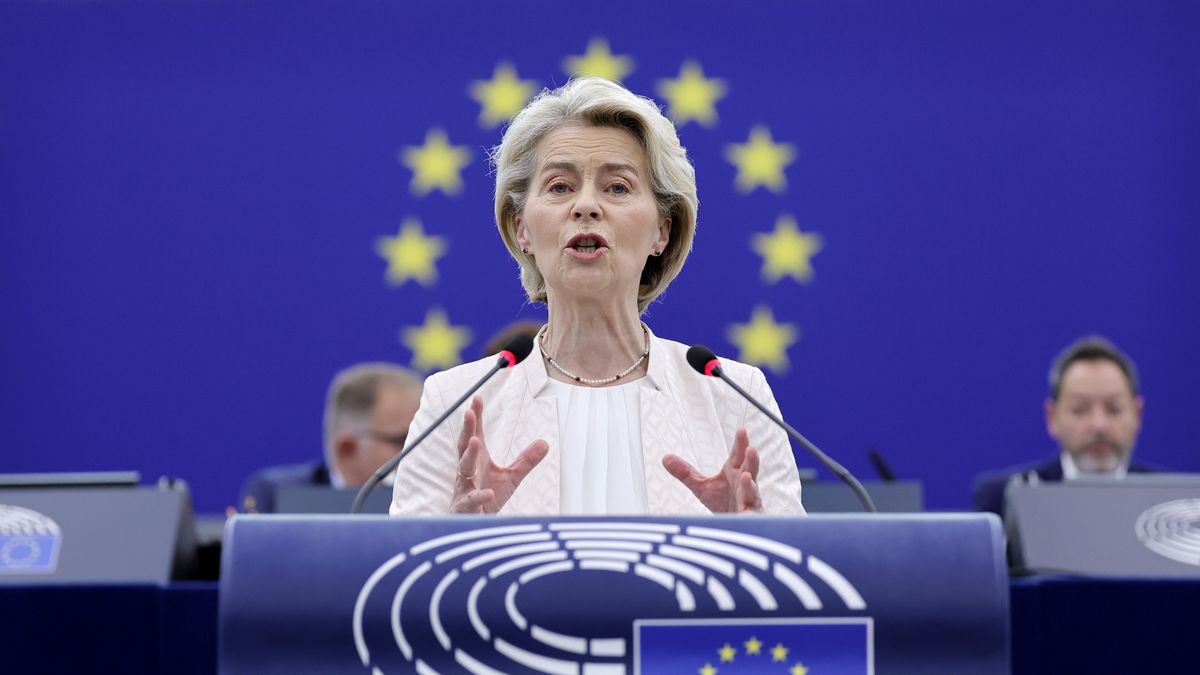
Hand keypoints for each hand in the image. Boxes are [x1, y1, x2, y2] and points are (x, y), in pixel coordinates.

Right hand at [451, 396, 548, 512]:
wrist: (471, 527)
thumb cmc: (487, 498)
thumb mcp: (511, 478)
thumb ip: (525, 461)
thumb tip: (545, 442)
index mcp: (477, 460)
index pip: (475, 434)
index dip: (476, 418)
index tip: (477, 398)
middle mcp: (467, 471)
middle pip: (464, 446)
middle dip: (467, 429)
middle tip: (469, 412)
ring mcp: (464, 488)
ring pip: (463, 469)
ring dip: (468, 455)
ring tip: (474, 441)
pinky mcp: (465, 508)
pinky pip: (471, 501)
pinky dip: (479, 496)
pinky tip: (488, 493)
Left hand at [662, 428, 762, 512]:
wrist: (734, 526)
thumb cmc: (723, 503)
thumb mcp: (701, 486)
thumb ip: (685, 473)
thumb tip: (666, 458)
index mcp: (734, 472)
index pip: (737, 455)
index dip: (740, 444)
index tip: (741, 431)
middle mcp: (744, 484)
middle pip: (749, 469)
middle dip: (751, 460)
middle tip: (751, 449)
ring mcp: (749, 500)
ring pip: (752, 491)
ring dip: (749, 485)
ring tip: (746, 476)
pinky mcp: (750, 518)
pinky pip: (751, 515)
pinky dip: (750, 512)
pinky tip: (746, 510)